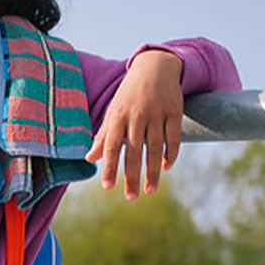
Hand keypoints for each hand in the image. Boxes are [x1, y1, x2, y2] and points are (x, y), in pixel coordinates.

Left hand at [85, 50, 183, 199]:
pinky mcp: (174, 110)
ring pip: (155, 147)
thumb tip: (89, 158)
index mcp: (118, 117)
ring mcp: (157, 113)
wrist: (155, 66)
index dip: (110, 167)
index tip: (108, 187)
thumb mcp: (114, 112)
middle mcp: (136, 115)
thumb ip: (103, 136)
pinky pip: (174, 136)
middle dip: (132, 176)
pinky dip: (171, 153)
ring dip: (153, 171)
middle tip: (132, 198)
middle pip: (134, 151)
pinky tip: (166, 167)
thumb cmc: (129, 95)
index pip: (112, 147)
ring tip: (150, 190)